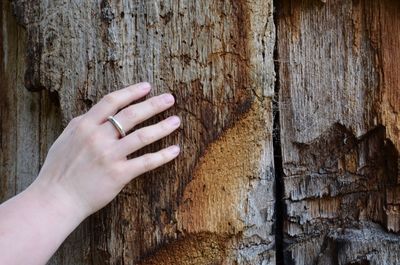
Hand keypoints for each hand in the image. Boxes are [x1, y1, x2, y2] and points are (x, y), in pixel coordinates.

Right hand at [31, 82, 180, 217]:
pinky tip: (175, 150)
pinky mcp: (119, 174)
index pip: (112, 101)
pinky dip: (163, 155)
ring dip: (163, 127)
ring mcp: (110, 156)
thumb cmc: (58, 170)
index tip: (147, 87)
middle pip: (131, 115)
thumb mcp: (65, 139)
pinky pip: (146, 162)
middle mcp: (98, 138)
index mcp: (84, 126)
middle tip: (170, 98)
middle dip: (153, 104)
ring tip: (177, 121)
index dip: (132, 92)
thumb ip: (82, 124)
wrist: (56, 199)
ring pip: (143, 136)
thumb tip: (97, 113)